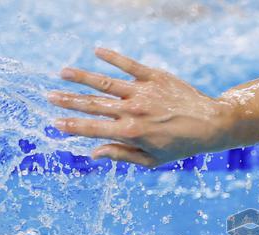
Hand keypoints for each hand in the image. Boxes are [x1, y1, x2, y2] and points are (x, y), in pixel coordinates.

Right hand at [47, 48, 231, 166]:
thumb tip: (93, 153)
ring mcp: (143, 92)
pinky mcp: (154, 77)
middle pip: (94, 104)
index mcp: (131, 132)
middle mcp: (134, 110)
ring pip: (105, 82)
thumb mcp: (152, 160)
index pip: (94, 128)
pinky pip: (129, 65)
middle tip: (47, 96)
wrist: (211, 124)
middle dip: (68, 101)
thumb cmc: (181, 146)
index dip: (72, 126)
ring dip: (82, 77)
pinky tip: (96, 51)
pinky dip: (112, 58)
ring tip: (62, 73)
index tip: (54, 123)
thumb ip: (121, 155)